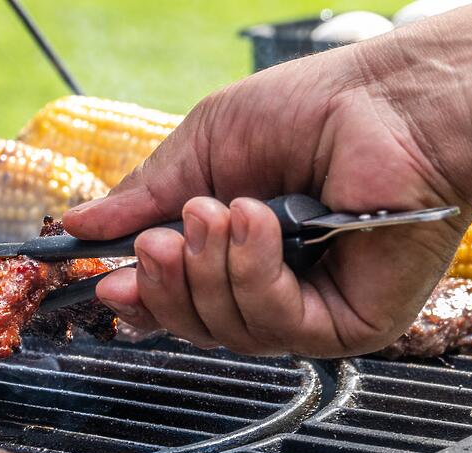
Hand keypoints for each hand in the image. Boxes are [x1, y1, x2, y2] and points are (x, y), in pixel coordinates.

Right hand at [63, 45, 471, 356]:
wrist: (391, 102)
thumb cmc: (314, 111)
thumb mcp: (206, 146)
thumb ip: (146, 194)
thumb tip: (80, 225)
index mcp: (238, 252)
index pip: (179, 300)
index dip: (142, 298)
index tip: (108, 282)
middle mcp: (274, 289)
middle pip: (195, 327)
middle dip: (169, 283)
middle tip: (163, 238)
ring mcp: (310, 312)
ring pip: (229, 332)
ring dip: (213, 269)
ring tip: (229, 209)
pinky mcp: (347, 326)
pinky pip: (275, 326)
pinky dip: (254, 274)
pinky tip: (261, 224)